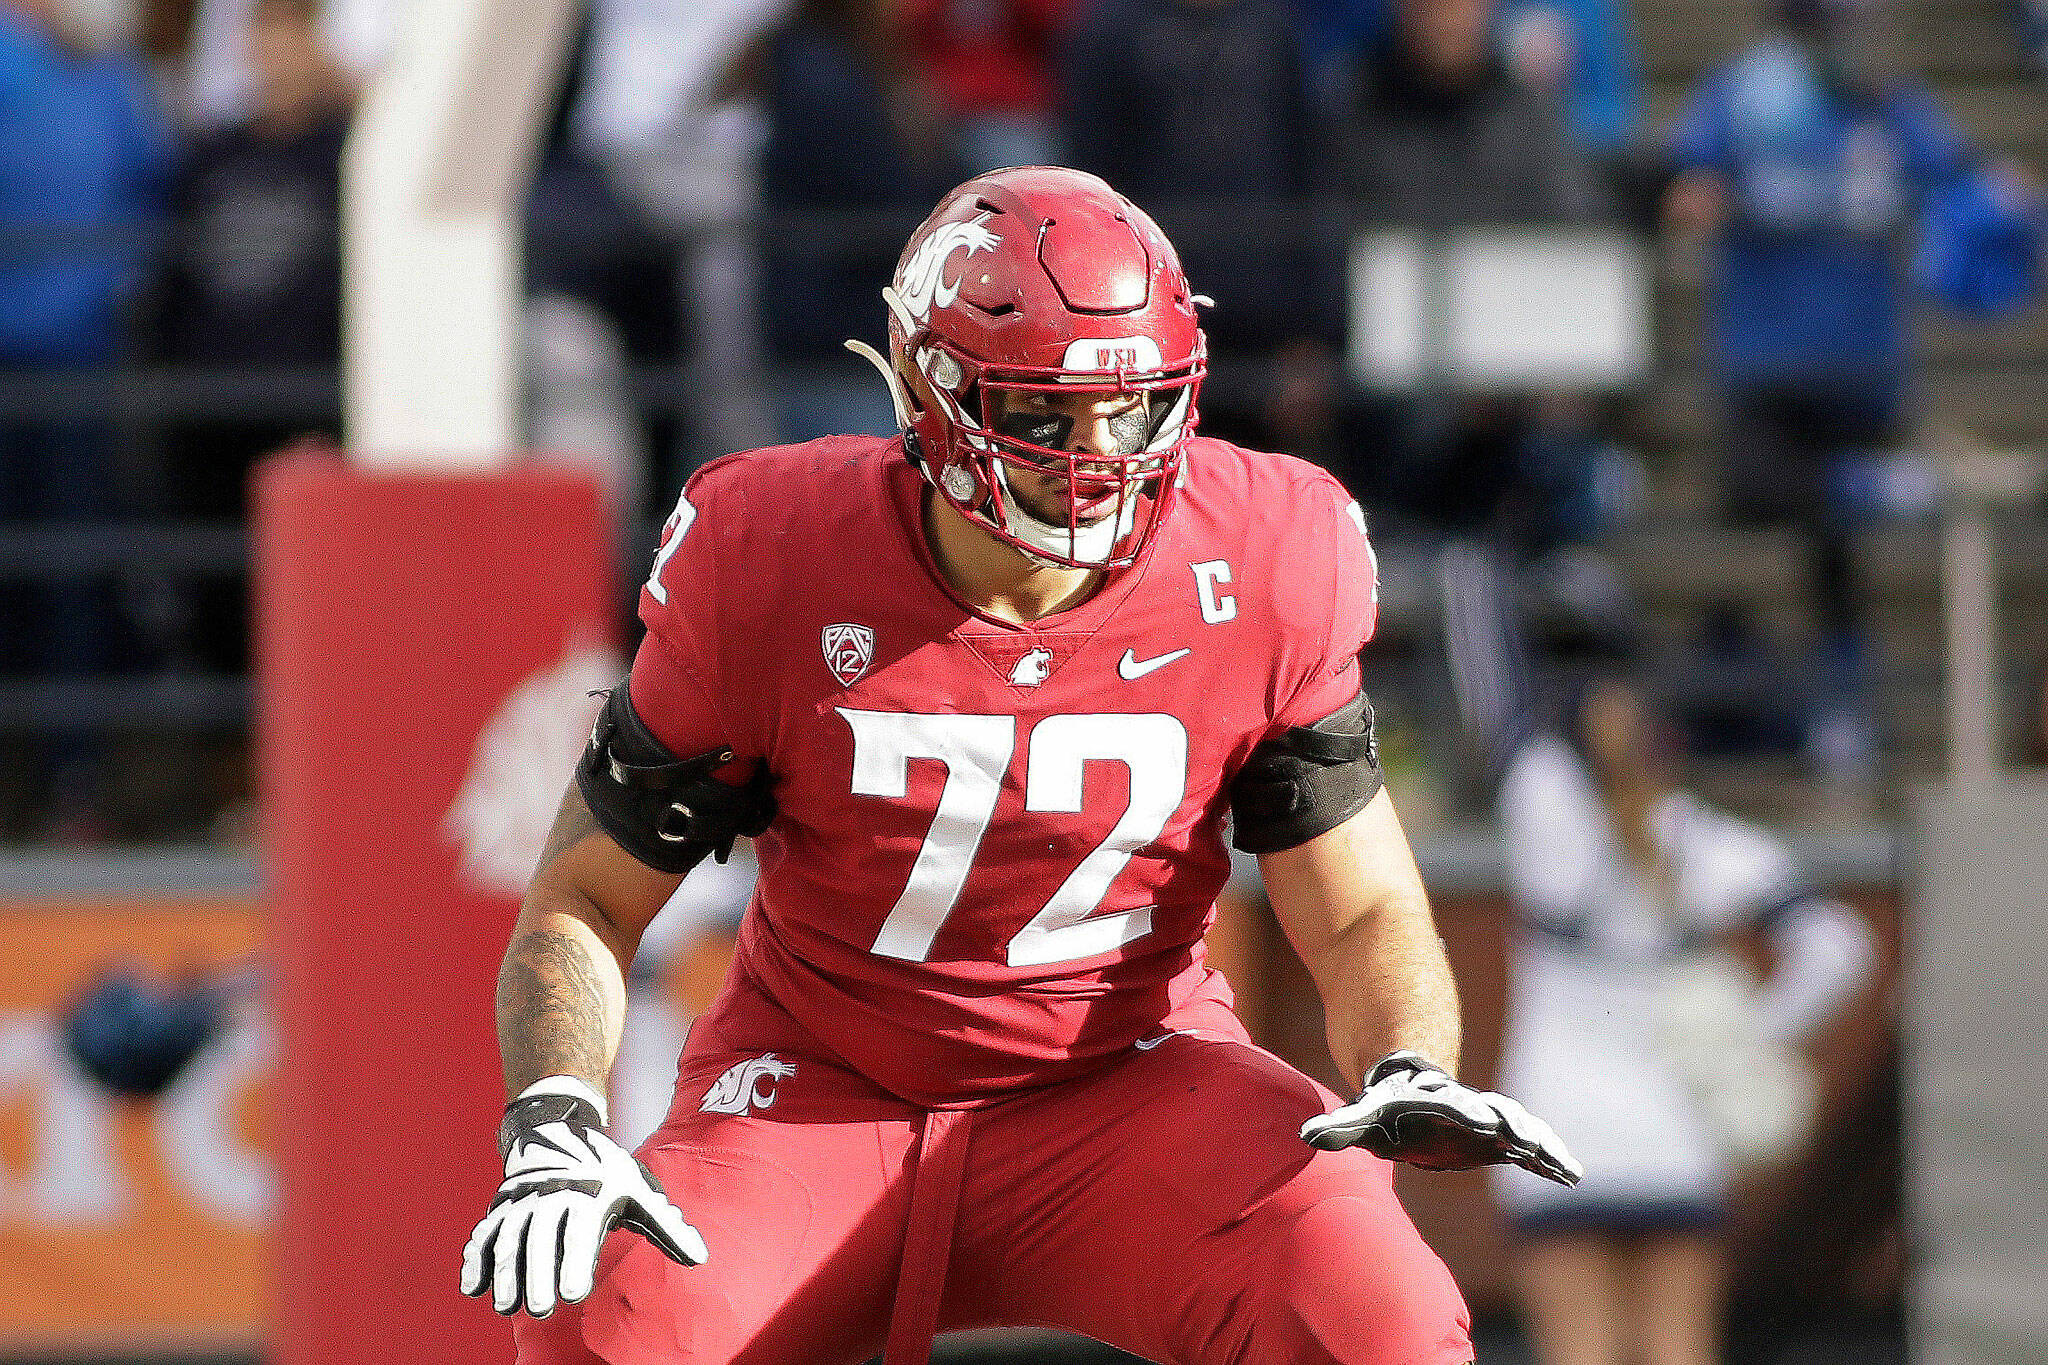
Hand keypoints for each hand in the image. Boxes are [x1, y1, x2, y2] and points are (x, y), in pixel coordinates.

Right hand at [461, 1077, 706, 1316]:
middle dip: (539, 1275)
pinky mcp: (500, 1209)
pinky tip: (473, 1289)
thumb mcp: (639, 1191)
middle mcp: (552, 1198)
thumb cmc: (607, 1172)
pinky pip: (484, 1234)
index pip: (580, 1233)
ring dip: (506, 1274)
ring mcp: (521, 1203)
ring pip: (510, 1240)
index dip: (577, 1264)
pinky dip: (476, 1260)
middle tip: (542, 1309)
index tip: (575, 1295)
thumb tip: (699, 1256)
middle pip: (541, 1240)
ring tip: (507, 1307)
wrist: (559, 1131)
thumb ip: (667, 1227)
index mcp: (589, 1196)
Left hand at [1301, 1051, 1582, 1186]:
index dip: (1466, 1111)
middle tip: (1529, 1138)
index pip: (1451, 1105)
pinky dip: (1547, 1157)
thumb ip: (1341, 1125)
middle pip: (1494, 1111)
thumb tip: (1305, 1135)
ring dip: (1541, 1144)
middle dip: (1512, 1125)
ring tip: (1566, 1167)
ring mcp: (1488, 1120)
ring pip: (1520, 1126)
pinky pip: (1528, 1146)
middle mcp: (1467, 1107)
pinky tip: (1569, 1175)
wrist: (1415, 1089)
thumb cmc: (1388, 1107)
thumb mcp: (1365, 1113)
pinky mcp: (1499, 1137)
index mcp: (1435, 1102)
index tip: (1481, 1118)